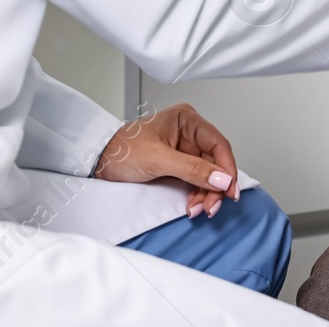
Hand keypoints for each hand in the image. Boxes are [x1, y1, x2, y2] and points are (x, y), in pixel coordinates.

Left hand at [93, 103, 239, 219]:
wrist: (98, 163)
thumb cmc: (121, 152)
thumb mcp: (157, 159)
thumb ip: (192, 169)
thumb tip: (222, 178)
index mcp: (187, 120)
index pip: (218, 144)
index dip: (227, 168)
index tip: (229, 190)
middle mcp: (189, 133)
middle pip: (215, 162)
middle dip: (214, 186)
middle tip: (211, 206)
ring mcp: (185, 150)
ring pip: (208, 175)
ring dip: (206, 194)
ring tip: (198, 209)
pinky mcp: (179, 166)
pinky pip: (196, 182)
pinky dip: (197, 195)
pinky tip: (192, 205)